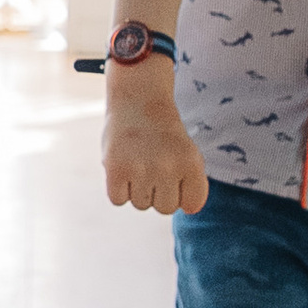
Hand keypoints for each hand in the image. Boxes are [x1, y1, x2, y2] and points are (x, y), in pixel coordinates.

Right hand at [103, 76, 208, 216]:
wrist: (138, 98)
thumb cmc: (163, 134)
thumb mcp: (187, 155)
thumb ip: (191, 184)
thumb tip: (188, 209)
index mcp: (192, 164)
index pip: (192, 205)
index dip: (181, 193)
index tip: (174, 172)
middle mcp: (169, 167)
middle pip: (165, 208)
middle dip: (158, 192)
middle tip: (153, 165)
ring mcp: (142, 168)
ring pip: (141, 205)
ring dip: (137, 189)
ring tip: (138, 161)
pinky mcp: (116, 169)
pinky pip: (118, 200)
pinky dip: (118, 188)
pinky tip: (122, 166)